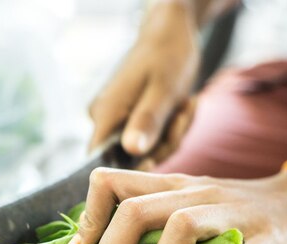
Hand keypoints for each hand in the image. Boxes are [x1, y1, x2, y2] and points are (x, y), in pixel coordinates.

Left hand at [69, 168, 286, 243]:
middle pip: (137, 211)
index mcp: (170, 185)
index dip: (88, 220)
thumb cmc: (231, 211)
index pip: (110, 182)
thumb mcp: (185, 203)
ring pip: (182, 227)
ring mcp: (231, 215)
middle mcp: (196, 193)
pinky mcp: (266, 241)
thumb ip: (148, 220)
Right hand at [89, 1, 199, 155]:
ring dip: (172, 133)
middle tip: (184, 113)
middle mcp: (104, 119)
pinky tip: (182, 106)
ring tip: (186, 104)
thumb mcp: (163, 90)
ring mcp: (117, 119)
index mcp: (105, 114)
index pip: (100, 159)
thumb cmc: (167, 55)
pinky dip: (170, 128)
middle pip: (129, 157)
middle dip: (164, 143)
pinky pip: (150, 138)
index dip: (128, 168)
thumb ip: (147, 121)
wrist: (171, 33)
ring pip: (145, 148)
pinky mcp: (129, 119)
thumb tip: (134, 151)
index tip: (157, 157)